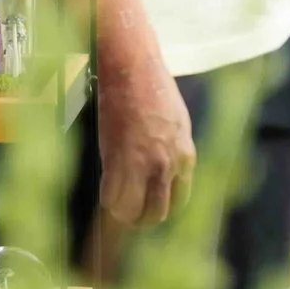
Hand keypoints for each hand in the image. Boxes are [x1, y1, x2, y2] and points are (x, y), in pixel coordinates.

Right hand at [97, 52, 195, 227]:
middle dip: (141, 219)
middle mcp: (168, 166)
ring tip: (115, 206)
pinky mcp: (118, 159)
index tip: (148, 207)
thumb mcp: (177, 125)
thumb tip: (163, 175)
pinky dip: (107, 198)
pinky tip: (104, 190)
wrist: (134, 70)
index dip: (161, 209)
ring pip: (133, 210)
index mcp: (185, 157)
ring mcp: (142, 164)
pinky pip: (112, 196)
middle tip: (128, 214)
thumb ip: (173, 153)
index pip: (178, 202)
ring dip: (123, 212)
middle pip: (157, 213)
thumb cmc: (154, 90)